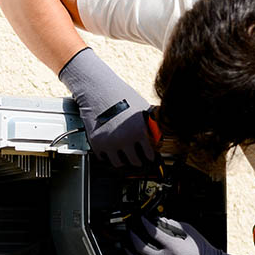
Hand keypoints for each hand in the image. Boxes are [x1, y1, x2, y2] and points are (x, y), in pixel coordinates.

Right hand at [58, 48, 158, 166]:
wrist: (98, 90)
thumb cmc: (121, 95)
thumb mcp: (142, 108)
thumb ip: (150, 124)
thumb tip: (157, 135)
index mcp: (139, 131)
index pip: (150, 155)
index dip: (150, 156)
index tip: (149, 157)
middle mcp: (125, 139)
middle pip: (135, 162)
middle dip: (138, 160)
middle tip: (137, 158)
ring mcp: (110, 142)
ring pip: (119, 164)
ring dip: (122, 160)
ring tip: (124, 155)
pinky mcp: (96, 143)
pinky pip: (104, 157)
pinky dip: (107, 155)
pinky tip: (110, 147)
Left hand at [123, 216, 248, 254]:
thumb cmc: (199, 250)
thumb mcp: (189, 232)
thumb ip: (173, 225)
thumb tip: (159, 219)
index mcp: (172, 247)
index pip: (152, 232)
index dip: (144, 224)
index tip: (140, 219)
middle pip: (140, 247)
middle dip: (132, 237)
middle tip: (129, 231)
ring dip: (128, 253)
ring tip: (125, 246)